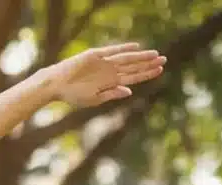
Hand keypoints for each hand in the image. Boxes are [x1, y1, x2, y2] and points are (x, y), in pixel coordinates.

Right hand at [47, 43, 165, 107]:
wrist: (57, 85)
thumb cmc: (73, 96)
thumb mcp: (94, 99)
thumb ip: (112, 94)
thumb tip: (129, 90)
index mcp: (111, 83)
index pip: (134, 77)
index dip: (147, 74)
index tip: (160, 71)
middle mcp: (110, 71)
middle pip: (133, 67)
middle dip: (148, 64)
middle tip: (164, 60)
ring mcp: (103, 62)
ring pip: (126, 59)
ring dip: (140, 57)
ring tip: (155, 54)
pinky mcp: (95, 55)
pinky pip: (112, 51)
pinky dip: (123, 49)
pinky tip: (135, 47)